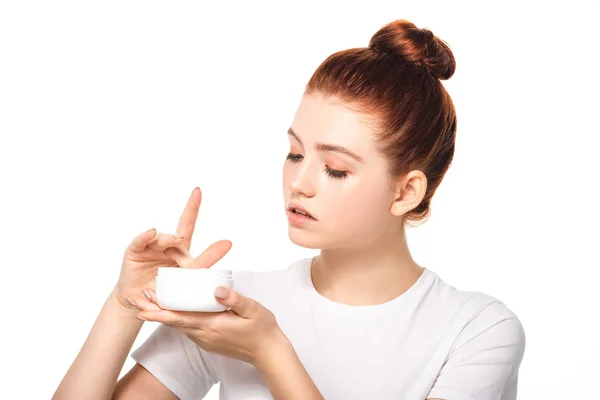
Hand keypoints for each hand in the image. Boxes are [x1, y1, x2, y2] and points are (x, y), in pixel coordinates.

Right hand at [113, 187, 231, 313]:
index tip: (198, 190)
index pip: (187, 223)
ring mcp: (148, 247)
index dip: (192, 207)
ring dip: (168, 239)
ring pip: (160, 238)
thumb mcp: (189, 279)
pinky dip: (146, 236)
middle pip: (175, 235)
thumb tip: (228, 242)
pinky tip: (152, 232)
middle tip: (184, 247)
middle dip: (180, 240)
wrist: (144, 307)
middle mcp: (164, 245)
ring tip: (176, 242)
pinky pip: (140, 241)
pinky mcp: (134, 252)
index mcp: (179, 250)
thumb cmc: (167, 294)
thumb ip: (206, 260)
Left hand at [134, 286, 285, 365]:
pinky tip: (173, 312)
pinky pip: (188, 329)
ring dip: (163, 316)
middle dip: (153, 312)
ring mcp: (206, 340)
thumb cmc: (263, 330)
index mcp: (213, 325)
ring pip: (179, 326)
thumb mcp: (253, 310)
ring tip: (149, 303)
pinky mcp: (209, 342)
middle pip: (173, 323)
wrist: (269, 353)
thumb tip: (217, 289)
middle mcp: (205, 335)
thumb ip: (234, 299)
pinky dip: (176, 320)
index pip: (180, 318)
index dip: (159, 312)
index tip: (142, 306)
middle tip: (136, 300)